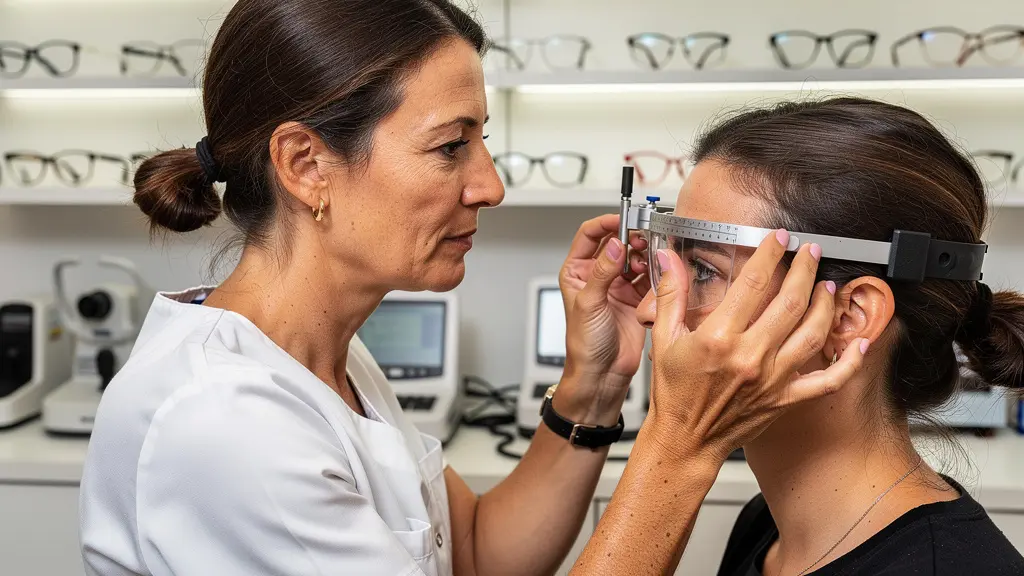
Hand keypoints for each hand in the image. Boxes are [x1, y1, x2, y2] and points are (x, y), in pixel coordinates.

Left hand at [558, 215, 649, 421]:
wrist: (602, 375)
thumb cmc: (584, 345)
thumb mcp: (589, 304)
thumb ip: (602, 272)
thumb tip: (614, 244)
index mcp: (577, 271)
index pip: (590, 234)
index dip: (606, 223)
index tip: (624, 220)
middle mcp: (598, 276)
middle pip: (617, 242)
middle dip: (632, 238)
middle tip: (644, 239)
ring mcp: (619, 286)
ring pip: (636, 258)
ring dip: (645, 255)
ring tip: (650, 258)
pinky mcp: (637, 298)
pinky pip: (650, 277)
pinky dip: (656, 272)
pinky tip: (658, 272)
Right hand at [646, 230, 867, 461]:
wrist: (686, 440)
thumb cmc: (674, 393)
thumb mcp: (663, 338)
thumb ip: (671, 294)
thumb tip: (669, 258)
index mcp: (719, 338)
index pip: (752, 283)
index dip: (770, 254)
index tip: (778, 239)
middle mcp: (750, 356)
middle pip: (790, 302)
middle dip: (805, 270)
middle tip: (810, 252)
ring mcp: (773, 379)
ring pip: (813, 333)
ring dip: (825, 305)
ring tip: (826, 286)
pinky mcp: (786, 399)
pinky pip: (828, 380)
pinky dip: (849, 361)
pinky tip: (859, 342)